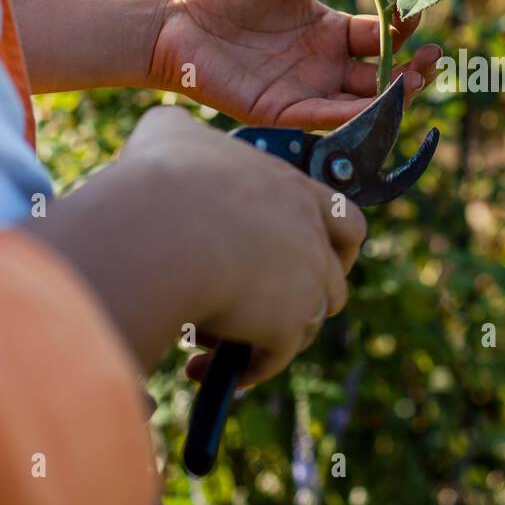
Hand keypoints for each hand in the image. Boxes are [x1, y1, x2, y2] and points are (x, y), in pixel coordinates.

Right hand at [26, 105, 365, 381]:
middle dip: (309, 296)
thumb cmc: (161, 179)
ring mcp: (305, 283)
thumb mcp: (169, 134)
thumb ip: (181, 133)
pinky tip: (199, 371)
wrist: (160, 232)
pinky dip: (243, 369)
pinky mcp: (286, 326)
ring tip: (212, 340)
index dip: (333, 242)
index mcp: (295, 191)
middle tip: (271, 306)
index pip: (345, 221)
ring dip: (268, 335)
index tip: (308, 255)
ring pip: (307, 323)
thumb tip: (168, 134)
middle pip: (334, 279)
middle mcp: (311, 237)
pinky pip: (273, 358)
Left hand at [149, 0, 441, 129]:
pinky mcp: (281, 110)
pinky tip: (375, 106)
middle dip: (411, 68)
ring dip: (390, 96)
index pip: (380, 34)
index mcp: (330, 30)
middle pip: (381, 74)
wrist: (175, 17)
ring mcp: (305, 90)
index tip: (417, 14)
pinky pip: (324, 117)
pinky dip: (352, 116)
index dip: (402, 28)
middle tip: (433, 58)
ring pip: (360, 101)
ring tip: (414, 81)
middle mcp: (324, 64)